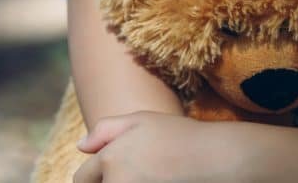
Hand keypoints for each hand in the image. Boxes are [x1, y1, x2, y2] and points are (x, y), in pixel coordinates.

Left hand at [73, 111, 243, 182]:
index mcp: (110, 161)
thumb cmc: (179, 136)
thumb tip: (81, 146)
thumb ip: (106, 130)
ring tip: (147, 175)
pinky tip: (159, 180)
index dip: (93, 175)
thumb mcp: (141, 120)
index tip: (112, 171)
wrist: (216, 159)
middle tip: (136, 170)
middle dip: (108, 181)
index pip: (82, 179)